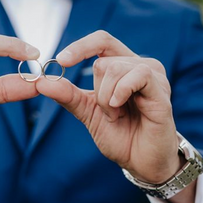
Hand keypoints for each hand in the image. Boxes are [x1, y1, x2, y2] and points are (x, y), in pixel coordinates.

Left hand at [36, 31, 180, 183]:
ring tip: (116, 115)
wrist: (141, 162)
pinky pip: (138, 75)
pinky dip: (120, 92)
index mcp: (123, 66)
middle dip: (96, 90)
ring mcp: (153, 76)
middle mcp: (140, 66)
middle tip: (106, 112)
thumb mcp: (87, 112)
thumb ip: (67, 95)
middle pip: (103, 59)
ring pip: (115, 68)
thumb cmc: (119, 135)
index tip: (61, 61)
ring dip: (107, 97)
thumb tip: (41, 81)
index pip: (102, 40)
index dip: (80, 47)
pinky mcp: (161, 89)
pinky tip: (120, 109)